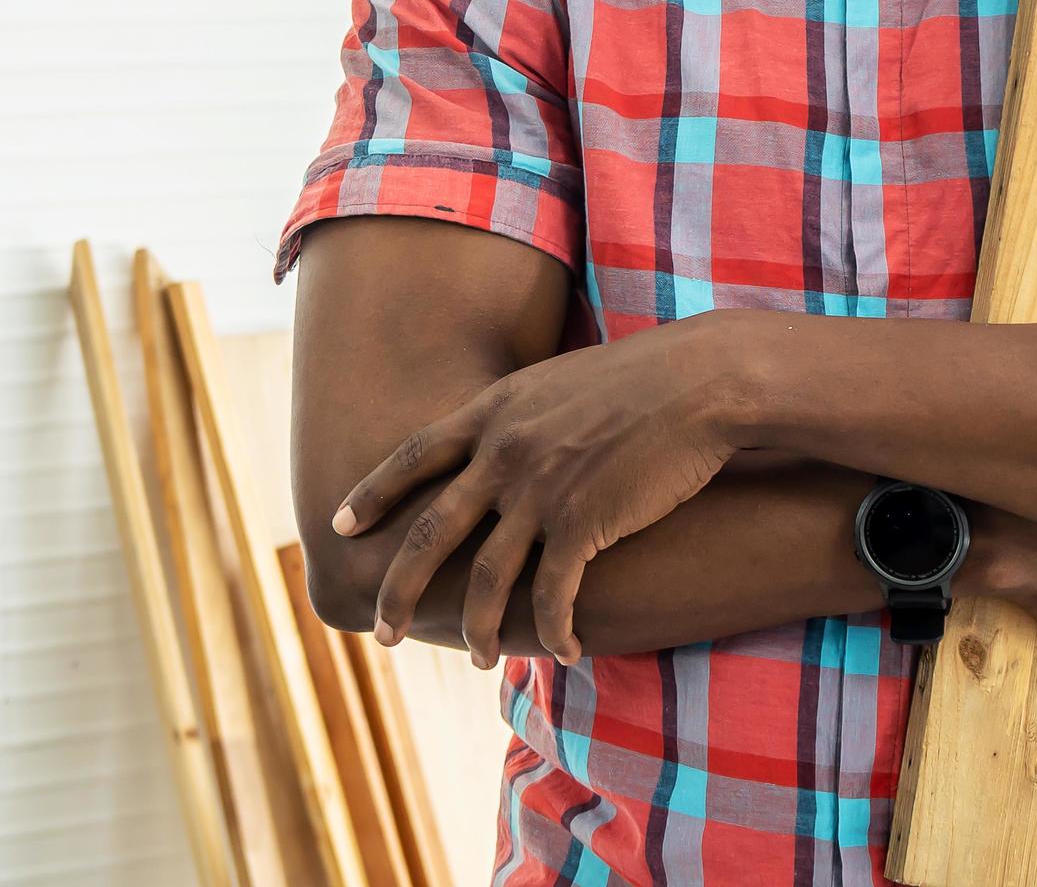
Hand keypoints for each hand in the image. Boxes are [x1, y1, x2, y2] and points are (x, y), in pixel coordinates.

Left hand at [330, 314, 741, 668]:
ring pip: (485, 580)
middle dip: (397, 589)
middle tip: (379, 634)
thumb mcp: (559, 381)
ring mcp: (539, 490)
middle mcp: (503, 452)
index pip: (413, 456)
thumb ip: (520, 414)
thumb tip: (501, 434)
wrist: (699, 382)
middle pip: (430, 533)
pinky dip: (553, 631)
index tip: (337, 525)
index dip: (371, 494)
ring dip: (475, 630)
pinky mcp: (583, 524)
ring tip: (475, 659)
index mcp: (492, 411)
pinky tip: (566, 651)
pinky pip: (552, 596)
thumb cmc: (642, 378)